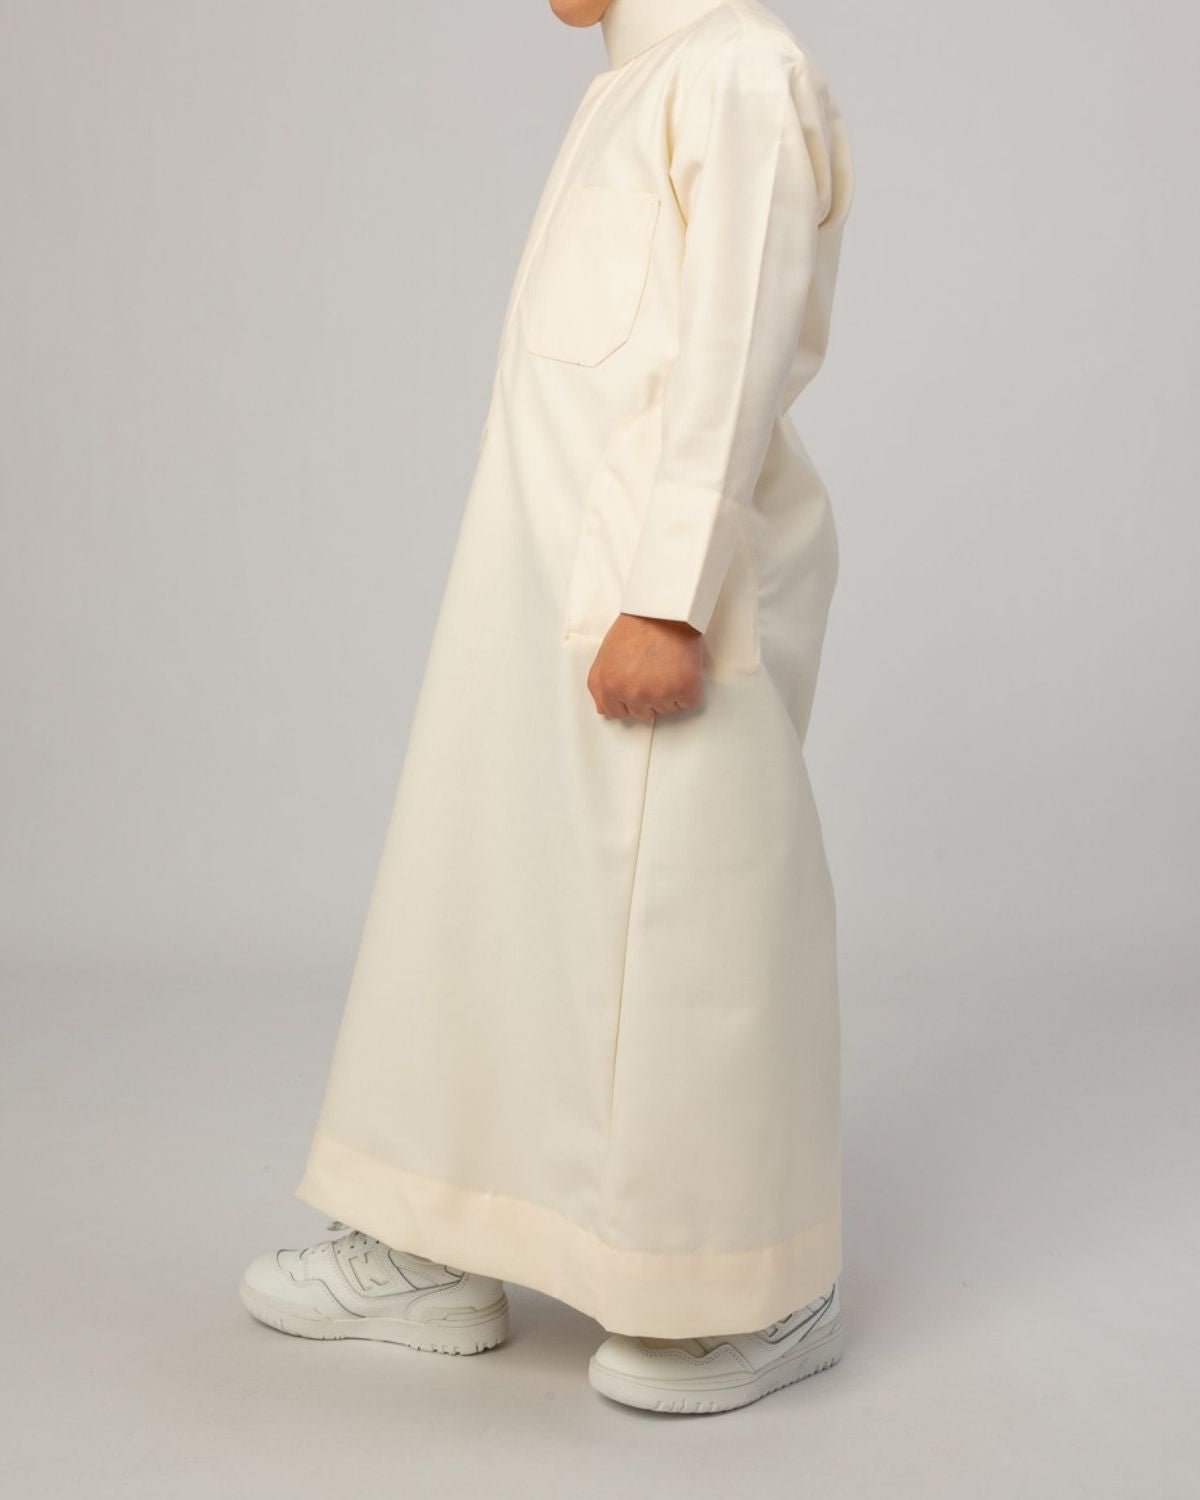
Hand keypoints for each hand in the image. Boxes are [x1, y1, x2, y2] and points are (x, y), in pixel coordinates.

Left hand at [586, 612, 704, 720]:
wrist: (663, 610)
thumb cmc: (636, 627)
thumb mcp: (604, 656)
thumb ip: (599, 686)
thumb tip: (603, 709)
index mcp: (610, 688)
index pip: (617, 713)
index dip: (628, 698)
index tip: (636, 683)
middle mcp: (633, 695)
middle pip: (644, 713)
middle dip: (649, 695)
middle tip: (653, 669)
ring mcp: (660, 694)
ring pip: (667, 708)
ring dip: (669, 691)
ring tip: (666, 664)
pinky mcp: (684, 690)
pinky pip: (688, 702)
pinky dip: (688, 688)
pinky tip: (680, 667)